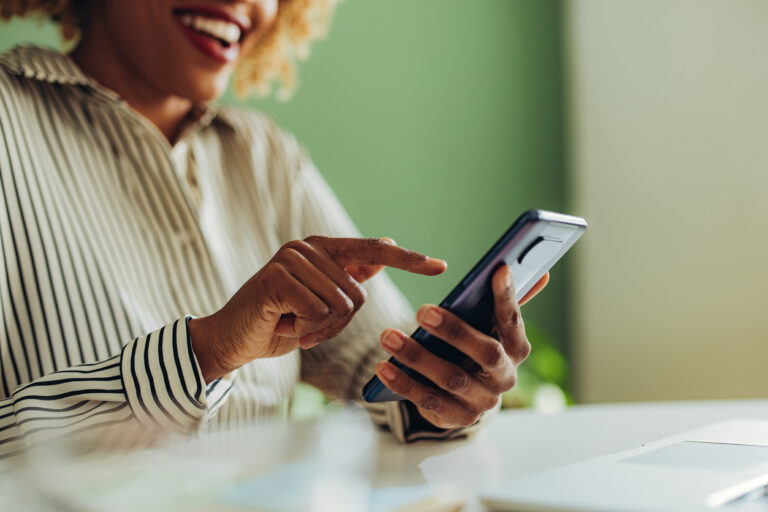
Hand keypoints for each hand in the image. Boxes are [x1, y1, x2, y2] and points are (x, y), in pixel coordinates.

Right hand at [189, 237, 445, 381]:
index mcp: (322, 249)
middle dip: (336, 324)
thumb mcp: (320, 302)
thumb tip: (383, 252)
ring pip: (339, 306)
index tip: (440, 266)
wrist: (233, 340)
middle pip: (357, 295)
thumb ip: (348, 277)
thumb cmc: (279, 322)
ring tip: (291, 323)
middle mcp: (307, 247)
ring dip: (319, 329)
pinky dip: (304, 330)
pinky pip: (317, 312)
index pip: (374, 251)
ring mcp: (290, 259)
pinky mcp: (276, 278)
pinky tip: (282, 324)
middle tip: (305, 326)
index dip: (409, 260)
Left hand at [375, 265, 548, 428]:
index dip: (508, 297)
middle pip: (485, 353)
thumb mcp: (488, 326)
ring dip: (417, 356)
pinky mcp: (457, 418)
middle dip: (454, 331)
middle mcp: (505, 377)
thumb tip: (541, 271)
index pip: (513, 321)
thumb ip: (508, 300)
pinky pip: (428, 402)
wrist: (464, 398)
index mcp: (516, 349)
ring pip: (451, 378)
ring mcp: (482, 401)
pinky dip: (404, 383)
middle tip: (422, 310)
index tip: (498, 270)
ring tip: (388, 335)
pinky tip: (383, 367)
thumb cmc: (474, 348)